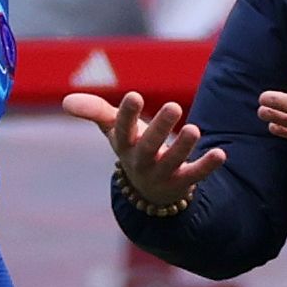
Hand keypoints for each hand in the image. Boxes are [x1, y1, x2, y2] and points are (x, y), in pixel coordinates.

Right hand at [62, 92, 226, 205]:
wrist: (149, 190)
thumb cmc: (132, 147)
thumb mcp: (114, 129)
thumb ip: (95, 111)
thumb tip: (66, 101)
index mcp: (124, 144)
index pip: (122, 129)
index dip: (127, 114)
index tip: (135, 96)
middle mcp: (141, 161)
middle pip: (148, 145)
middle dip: (160, 128)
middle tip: (174, 106)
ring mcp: (162, 173)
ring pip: (172, 161)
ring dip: (183, 147)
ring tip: (195, 130)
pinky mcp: (183, 182)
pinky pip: (195, 175)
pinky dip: (207, 166)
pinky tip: (221, 153)